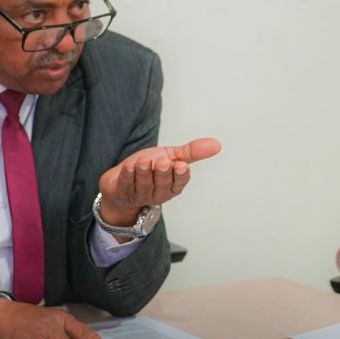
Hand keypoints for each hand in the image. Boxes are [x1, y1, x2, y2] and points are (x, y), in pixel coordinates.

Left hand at [98, 137, 221, 226]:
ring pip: (144, 184)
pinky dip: (128, 176)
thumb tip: (217, 144)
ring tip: (144, 162)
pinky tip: (129, 167)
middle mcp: (158, 192)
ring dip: (144, 173)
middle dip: (163, 173)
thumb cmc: (150, 167)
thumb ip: (191, 152)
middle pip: (162, 184)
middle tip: (163, 162)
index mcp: (172, 185)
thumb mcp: (172, 157)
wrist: (122, 179)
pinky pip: (126, 184)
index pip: (179, 182)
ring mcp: (140, 194)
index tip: (181, 166)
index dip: (180, 175)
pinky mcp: (123, 191)